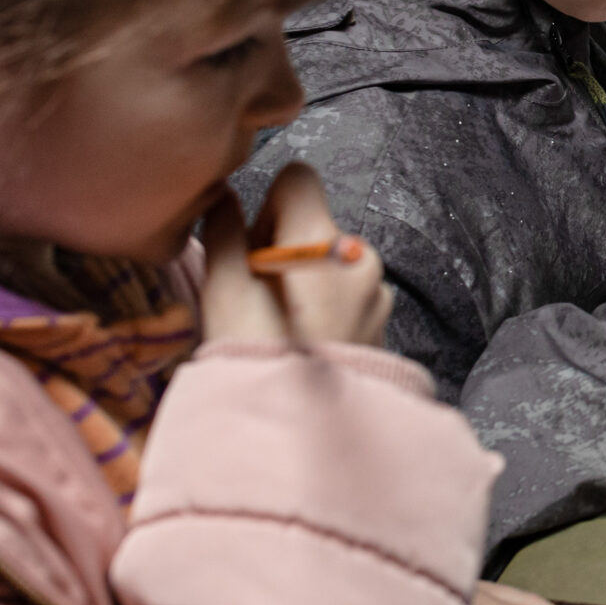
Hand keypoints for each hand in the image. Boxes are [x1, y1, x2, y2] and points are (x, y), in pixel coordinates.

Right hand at [198, 162, 391, 347]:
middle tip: (258, 291)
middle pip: (316, 222)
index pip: (299, 178)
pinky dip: (326, 303)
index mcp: (322, 238)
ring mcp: (377, 290)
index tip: (252, 243)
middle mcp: (360, 256)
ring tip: (281, 321)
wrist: (298, 426)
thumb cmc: (254, 352)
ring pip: (332, 260)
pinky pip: (349, 293)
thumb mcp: (223, 288)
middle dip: (284, 244)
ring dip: (306, 277)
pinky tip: (305, 337)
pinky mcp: (382, 320)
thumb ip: (224, 231)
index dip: (269, 203)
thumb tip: (223, 195)